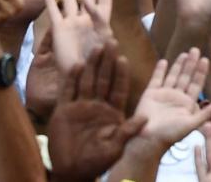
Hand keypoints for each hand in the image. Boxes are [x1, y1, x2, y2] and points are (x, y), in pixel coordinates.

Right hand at [48, 42, 146, 181]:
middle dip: (107, 62)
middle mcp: (96, 106)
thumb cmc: (97, 161)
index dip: (121, 74)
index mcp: (112, 113)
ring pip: (86, 81)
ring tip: (96, 48)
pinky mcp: (64, 110)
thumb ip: (128, 131)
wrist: (72, 170)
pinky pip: (68, 91)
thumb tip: (146, 118)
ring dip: (91, 65)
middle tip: (110, 42)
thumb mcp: (116, 147)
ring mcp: (80, 106)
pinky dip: (71, 78)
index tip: (124, 58)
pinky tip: (75, 65)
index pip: (118, 89)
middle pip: (103, 80)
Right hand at [133, 49, 210, 149]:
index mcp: (187, 104)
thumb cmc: (170, 134)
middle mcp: (177, 97)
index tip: (206, 60)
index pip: (196, 85)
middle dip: (191, 64)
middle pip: (186, 77)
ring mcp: (163, 94)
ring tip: (184, 53)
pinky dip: (160, 70)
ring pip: (173, 75)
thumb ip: (205, 114)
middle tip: (196, 49)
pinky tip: (164, 61)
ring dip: (178, 64)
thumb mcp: (191, 125)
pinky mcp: (150, 93)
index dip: (201, 72)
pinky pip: (156, 78)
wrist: (149, 137)